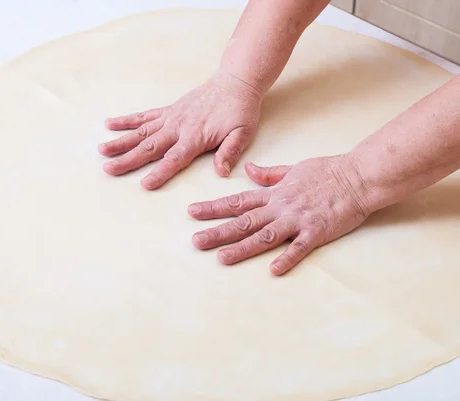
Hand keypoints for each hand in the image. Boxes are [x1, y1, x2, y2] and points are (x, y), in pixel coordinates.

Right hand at [99, 71, 262, 189]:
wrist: (235, 82)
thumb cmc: (240, 111)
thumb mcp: (243, 133)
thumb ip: (230, 152)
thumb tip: (222, 172)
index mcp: (196, 137)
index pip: (174, 158)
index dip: (160, 172)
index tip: (144, 184)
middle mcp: (178, 127)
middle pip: (150, 146)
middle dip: (128, 159)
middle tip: (109, 169)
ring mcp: (170, 117)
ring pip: (140, 132)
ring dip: (120, 141)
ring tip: (102, 150)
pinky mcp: (167, 110)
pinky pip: (143, 116)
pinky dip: (126, 120)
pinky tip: (109, 124)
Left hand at [188, 156, 372, 274]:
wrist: (358, 176)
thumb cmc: (327, 171)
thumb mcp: (292, 168)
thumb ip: (268, 175)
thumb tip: (247, 170)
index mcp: (274, 194)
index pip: (237, 201)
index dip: (213, 207)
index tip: (192, 212)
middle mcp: (280, 207)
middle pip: (244, 222)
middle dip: (218, 232)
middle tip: (195, 242)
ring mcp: (297, 220)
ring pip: (264, 236)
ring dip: (241, 248)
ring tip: (221, 258)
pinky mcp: (317, 232)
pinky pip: (299, 248)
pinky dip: (287, 258)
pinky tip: (273, 270)